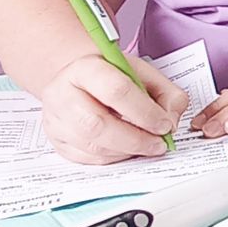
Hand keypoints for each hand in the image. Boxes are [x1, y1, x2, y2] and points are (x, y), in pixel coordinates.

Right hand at [40, 53, 189, 164]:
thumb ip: (166, 93)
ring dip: (127, 151)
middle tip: (159, 144)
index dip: (145, 112)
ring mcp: (56, 119)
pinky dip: (114, 158)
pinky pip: (88, 158)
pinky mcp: (57, 140)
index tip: (164, 124)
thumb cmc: (110, 76)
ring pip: (93, 146)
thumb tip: (171, 121)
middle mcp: (63, 93)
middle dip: (136, 139)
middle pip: (98, 124)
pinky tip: (127, 149)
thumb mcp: (143, 73)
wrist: (79, 80)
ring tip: (147, 146)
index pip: (115, 91)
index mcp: (85, 68)